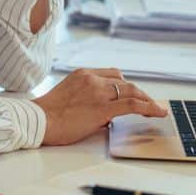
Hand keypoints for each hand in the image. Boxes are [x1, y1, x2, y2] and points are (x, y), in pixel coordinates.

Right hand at [32, 68, 167, 145]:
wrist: (38, 120)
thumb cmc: (48, 115)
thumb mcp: (68, 97)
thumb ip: (87, 99)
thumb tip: (104, 117)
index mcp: (83, 74)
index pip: (113, 74)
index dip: (126, 85)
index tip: (133, 94)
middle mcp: (93, 79)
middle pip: (124, 82)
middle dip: (139, 93)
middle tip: (149, 103)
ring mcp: (99, 92)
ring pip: (132, 91)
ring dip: (146, 100)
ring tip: (156, 110)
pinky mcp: (103, 108)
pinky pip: (132, 105)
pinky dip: (149, 107)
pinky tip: (158, 113)